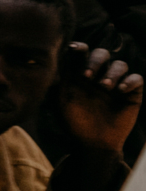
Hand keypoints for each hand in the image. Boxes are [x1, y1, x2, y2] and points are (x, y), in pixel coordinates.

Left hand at [60, 42, 141, 162]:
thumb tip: (54, 59)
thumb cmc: (73, 121)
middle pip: (102, 53)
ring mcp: (116, 83)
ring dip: (112, 72)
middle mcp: (99, 74)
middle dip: (95, 61)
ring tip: (104, 87)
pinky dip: (129, 81)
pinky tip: (120, 91)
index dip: (79, 47)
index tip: (74, 49)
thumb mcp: (61, 101)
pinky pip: (137, 79)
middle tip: (87, 76)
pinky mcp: (131, 93)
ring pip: (120, 64)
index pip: (82, 53)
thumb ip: (59, 80)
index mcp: (80, 73)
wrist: (92, 143)